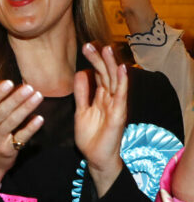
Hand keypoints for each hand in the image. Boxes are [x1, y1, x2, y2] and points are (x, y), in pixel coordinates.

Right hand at [0, 65, 43, 190]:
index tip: (9, 82)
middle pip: (1, 112)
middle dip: (15, 99)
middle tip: (29, 87)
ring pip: (12, 123)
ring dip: (25, 109)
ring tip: (38, 97)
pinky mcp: (8, 150)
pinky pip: (20, 138)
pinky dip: (30, 128)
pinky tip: (39, 119)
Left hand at [74, 44, 127, 197]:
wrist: (96, 157)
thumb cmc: (91, 135)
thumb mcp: (81, 110)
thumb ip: (82, 93)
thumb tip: (80, 73)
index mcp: (101, 97)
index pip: (99, 74)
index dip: (93, 60)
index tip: (85, 46)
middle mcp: (110, 98)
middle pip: (106, 74)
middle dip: (98, 59)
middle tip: (89, 44)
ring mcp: (116, 105)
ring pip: (114, 81)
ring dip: (111, 65)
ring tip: (107, 49)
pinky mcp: (118, 114)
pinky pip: (121, 96)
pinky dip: (121, 82)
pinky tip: (121, 69)